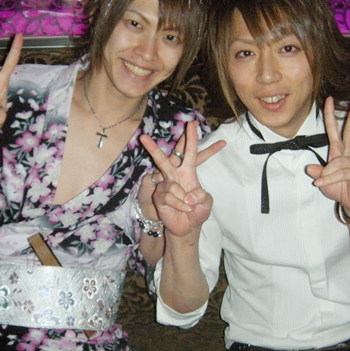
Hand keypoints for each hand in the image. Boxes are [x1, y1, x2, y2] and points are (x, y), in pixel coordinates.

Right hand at [139, 121, 224, 235]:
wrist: (186, 227)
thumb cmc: (197, 211)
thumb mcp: (206, 204)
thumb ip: (202, 197)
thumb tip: (190, 194)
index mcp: (188, 172)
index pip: (191, 152)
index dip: (192, 138)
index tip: (192, 123)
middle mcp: (174, 176)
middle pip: (162, 159)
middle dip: (152, 148)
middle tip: (143, 137)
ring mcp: (165, 186)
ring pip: (168, 184)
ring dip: (183, 198)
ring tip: (189, 207)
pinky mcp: (159, 197)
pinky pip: (168, 196)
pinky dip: (179, 203)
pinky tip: (184, 209)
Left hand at [306, 96, 349, 215]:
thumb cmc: (338, 187)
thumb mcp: (323, 179)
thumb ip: (318, 172)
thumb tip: (309, 167)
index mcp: (339, 152)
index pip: (336, 131)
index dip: (331, 117)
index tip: (329, 101)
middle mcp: (349, 154)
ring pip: (337, 163)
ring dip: (327, 174)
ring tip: (322, 182)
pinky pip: (340, 173)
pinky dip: (330, 179)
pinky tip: (324, 183)